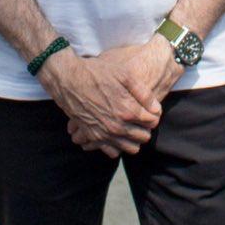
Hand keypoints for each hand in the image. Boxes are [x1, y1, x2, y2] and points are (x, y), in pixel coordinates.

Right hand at [39, 46, 163, 157]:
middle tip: (141, 117)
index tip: (149, 109)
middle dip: (146, 127)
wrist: (69, 79)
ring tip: (130, 126)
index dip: (154, 115)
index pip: (152, 121)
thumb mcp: (124, 75)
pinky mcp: (93, 137)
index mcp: (127, 110)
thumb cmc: (97, 73)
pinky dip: (117, 145)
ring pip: (131, 148)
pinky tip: (116, 133)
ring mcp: (105, 133)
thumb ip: (143, 93)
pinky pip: (112, 152)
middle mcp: (117, 126)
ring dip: (134, 139)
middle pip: (144, 137)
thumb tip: (156, 108)